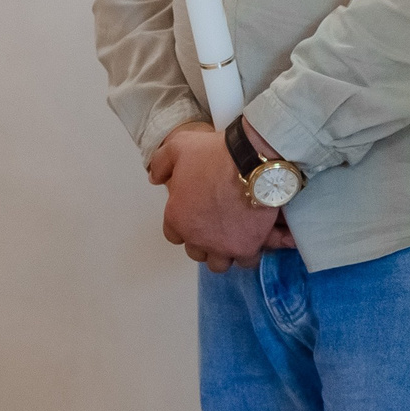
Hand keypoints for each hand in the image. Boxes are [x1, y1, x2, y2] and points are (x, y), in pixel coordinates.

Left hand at [152, 124, 283, 272]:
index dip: (186, 226)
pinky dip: (251, 251)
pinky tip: (256, 238)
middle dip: (206, 241)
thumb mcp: (179, 147)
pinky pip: (247, 260)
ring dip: (226, 252)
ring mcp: (222, 245)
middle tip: (220, 225)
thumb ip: (161, 163)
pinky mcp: (246, 247)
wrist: (253, 160)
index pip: (174, 235)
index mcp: (177, 217)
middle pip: (197, 253)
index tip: (198, 216)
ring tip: (237, 237)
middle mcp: (196, 237)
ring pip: (220, 263)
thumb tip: (154, 177)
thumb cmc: (216, 154)